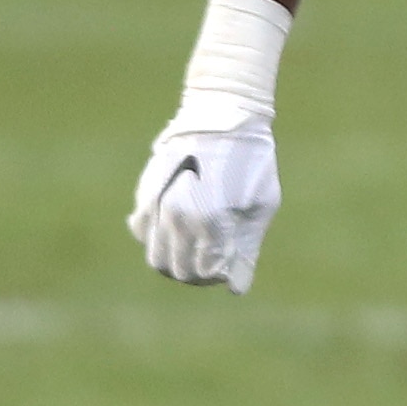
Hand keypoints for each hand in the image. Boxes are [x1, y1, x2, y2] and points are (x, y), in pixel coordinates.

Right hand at [129, 118, 282, 291]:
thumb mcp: (262, 205)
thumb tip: (236, 289)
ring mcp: (157, 205)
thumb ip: (246, 249)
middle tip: (216, 264)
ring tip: (198, 251)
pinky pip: (144, 233)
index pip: (208, 271)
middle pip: (179, 269)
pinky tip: (180, 229)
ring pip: (157, 257)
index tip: (231, 270)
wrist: (221, 117)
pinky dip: (159, 239)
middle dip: (198, 274)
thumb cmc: (252, 162)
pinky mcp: (145, 196)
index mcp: (211, 221)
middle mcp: (178, 216)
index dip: (220, 277)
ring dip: (176, 262)